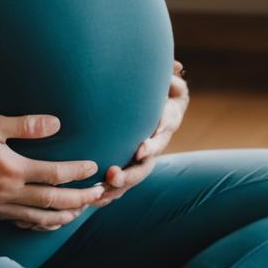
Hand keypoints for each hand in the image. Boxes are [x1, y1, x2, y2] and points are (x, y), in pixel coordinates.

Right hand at [0, 111, 107, 229]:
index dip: (77, 172)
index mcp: (10, 169)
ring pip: (35, 218)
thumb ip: (24, 126)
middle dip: (79, 199)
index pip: (53, 174)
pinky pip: (16, 221)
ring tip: (78, 212)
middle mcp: (5, 193)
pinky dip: (35, 223)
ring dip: (61, 216)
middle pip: (51, 201)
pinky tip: (41, 221)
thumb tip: (55, 124)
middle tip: (99, 195)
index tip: (93, 168)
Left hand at [89, 62, 188, 209]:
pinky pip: (121, 184)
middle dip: (130, 173)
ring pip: (132, 179)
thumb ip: (170, 76)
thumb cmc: (161, 88)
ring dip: (116, 187)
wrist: (157, 103)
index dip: (152, 143)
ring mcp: (143, 158)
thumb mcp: (169, 80)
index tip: (141, 149)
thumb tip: (176, 68)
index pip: (161, 134)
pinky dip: (108, 193)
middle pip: (145, 166)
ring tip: (98, 193)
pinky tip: (91, 199)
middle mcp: (155, 145)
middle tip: (112, 175)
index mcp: (166, 122)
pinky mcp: (129, 164)